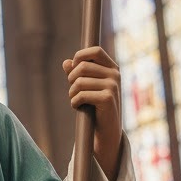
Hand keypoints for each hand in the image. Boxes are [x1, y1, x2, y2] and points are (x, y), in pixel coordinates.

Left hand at [63, 46, 122, 180]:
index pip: (95, 51)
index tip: (73, 70)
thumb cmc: (95, 106)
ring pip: (79, 81)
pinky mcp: (107, 98)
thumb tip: (66, 62)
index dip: (80, 57)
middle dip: (71, 79)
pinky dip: (74, 102)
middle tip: (72, 91)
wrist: (106, 130)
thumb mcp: (86, 87)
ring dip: (71, 93)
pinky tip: (78, 107)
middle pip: (82, 66)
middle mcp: (115, 74)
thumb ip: (76, 74)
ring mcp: (113, 86)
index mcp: (112, 68)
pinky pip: (81, 94)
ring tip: (75, 100)